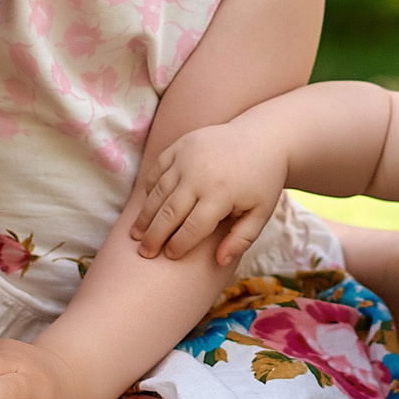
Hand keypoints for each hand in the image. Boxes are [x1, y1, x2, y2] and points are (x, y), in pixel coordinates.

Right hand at [131, 126, 286, 265]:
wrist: (262, 137)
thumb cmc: (262, 180)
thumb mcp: (262, 211)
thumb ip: (242, 238)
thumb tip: (220, 261)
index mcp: (221, 194)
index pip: (193, 228)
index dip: (179, 245)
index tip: (170, 256)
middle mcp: (199, 175)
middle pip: (169, 212)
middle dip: (154, 236)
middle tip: (144, 253)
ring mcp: (186, 158)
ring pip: (158, 192)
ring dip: (145, 215)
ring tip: (136, 234)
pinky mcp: (180, 146)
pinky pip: (158, 170)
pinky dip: (150, 188)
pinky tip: (146, 205)